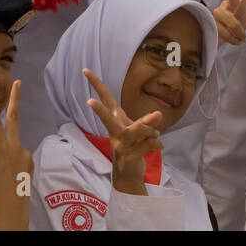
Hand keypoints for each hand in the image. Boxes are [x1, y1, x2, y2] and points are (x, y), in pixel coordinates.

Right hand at [0, 81, 33, 229]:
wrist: (12, 208)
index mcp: (2, 148)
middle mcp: (16, 147)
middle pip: (14, 119)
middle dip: (15, 100)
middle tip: (18, 82)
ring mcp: (25, 154)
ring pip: (9, 148)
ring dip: (3, 158)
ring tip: (1, 177)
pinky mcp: (30, 162)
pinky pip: (15, 158)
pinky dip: (9, 165)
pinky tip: (8, 178)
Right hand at [84, 67, 162, 195]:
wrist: (129, 175)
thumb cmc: (132, 146)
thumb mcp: (139, 130)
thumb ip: (147, 121)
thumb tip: (158, 113)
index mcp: (116, 121)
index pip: (105, 98)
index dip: (96, 84)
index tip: (85, 70)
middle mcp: (115, 132)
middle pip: (107, 119)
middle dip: (99, 111)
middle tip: (89, 102)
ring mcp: (120, 145)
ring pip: (134, 131)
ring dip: (148, 129)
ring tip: (157, 133)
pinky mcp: (128, 157)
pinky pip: (146, 145)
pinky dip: (156, 143)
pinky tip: (160, 146)